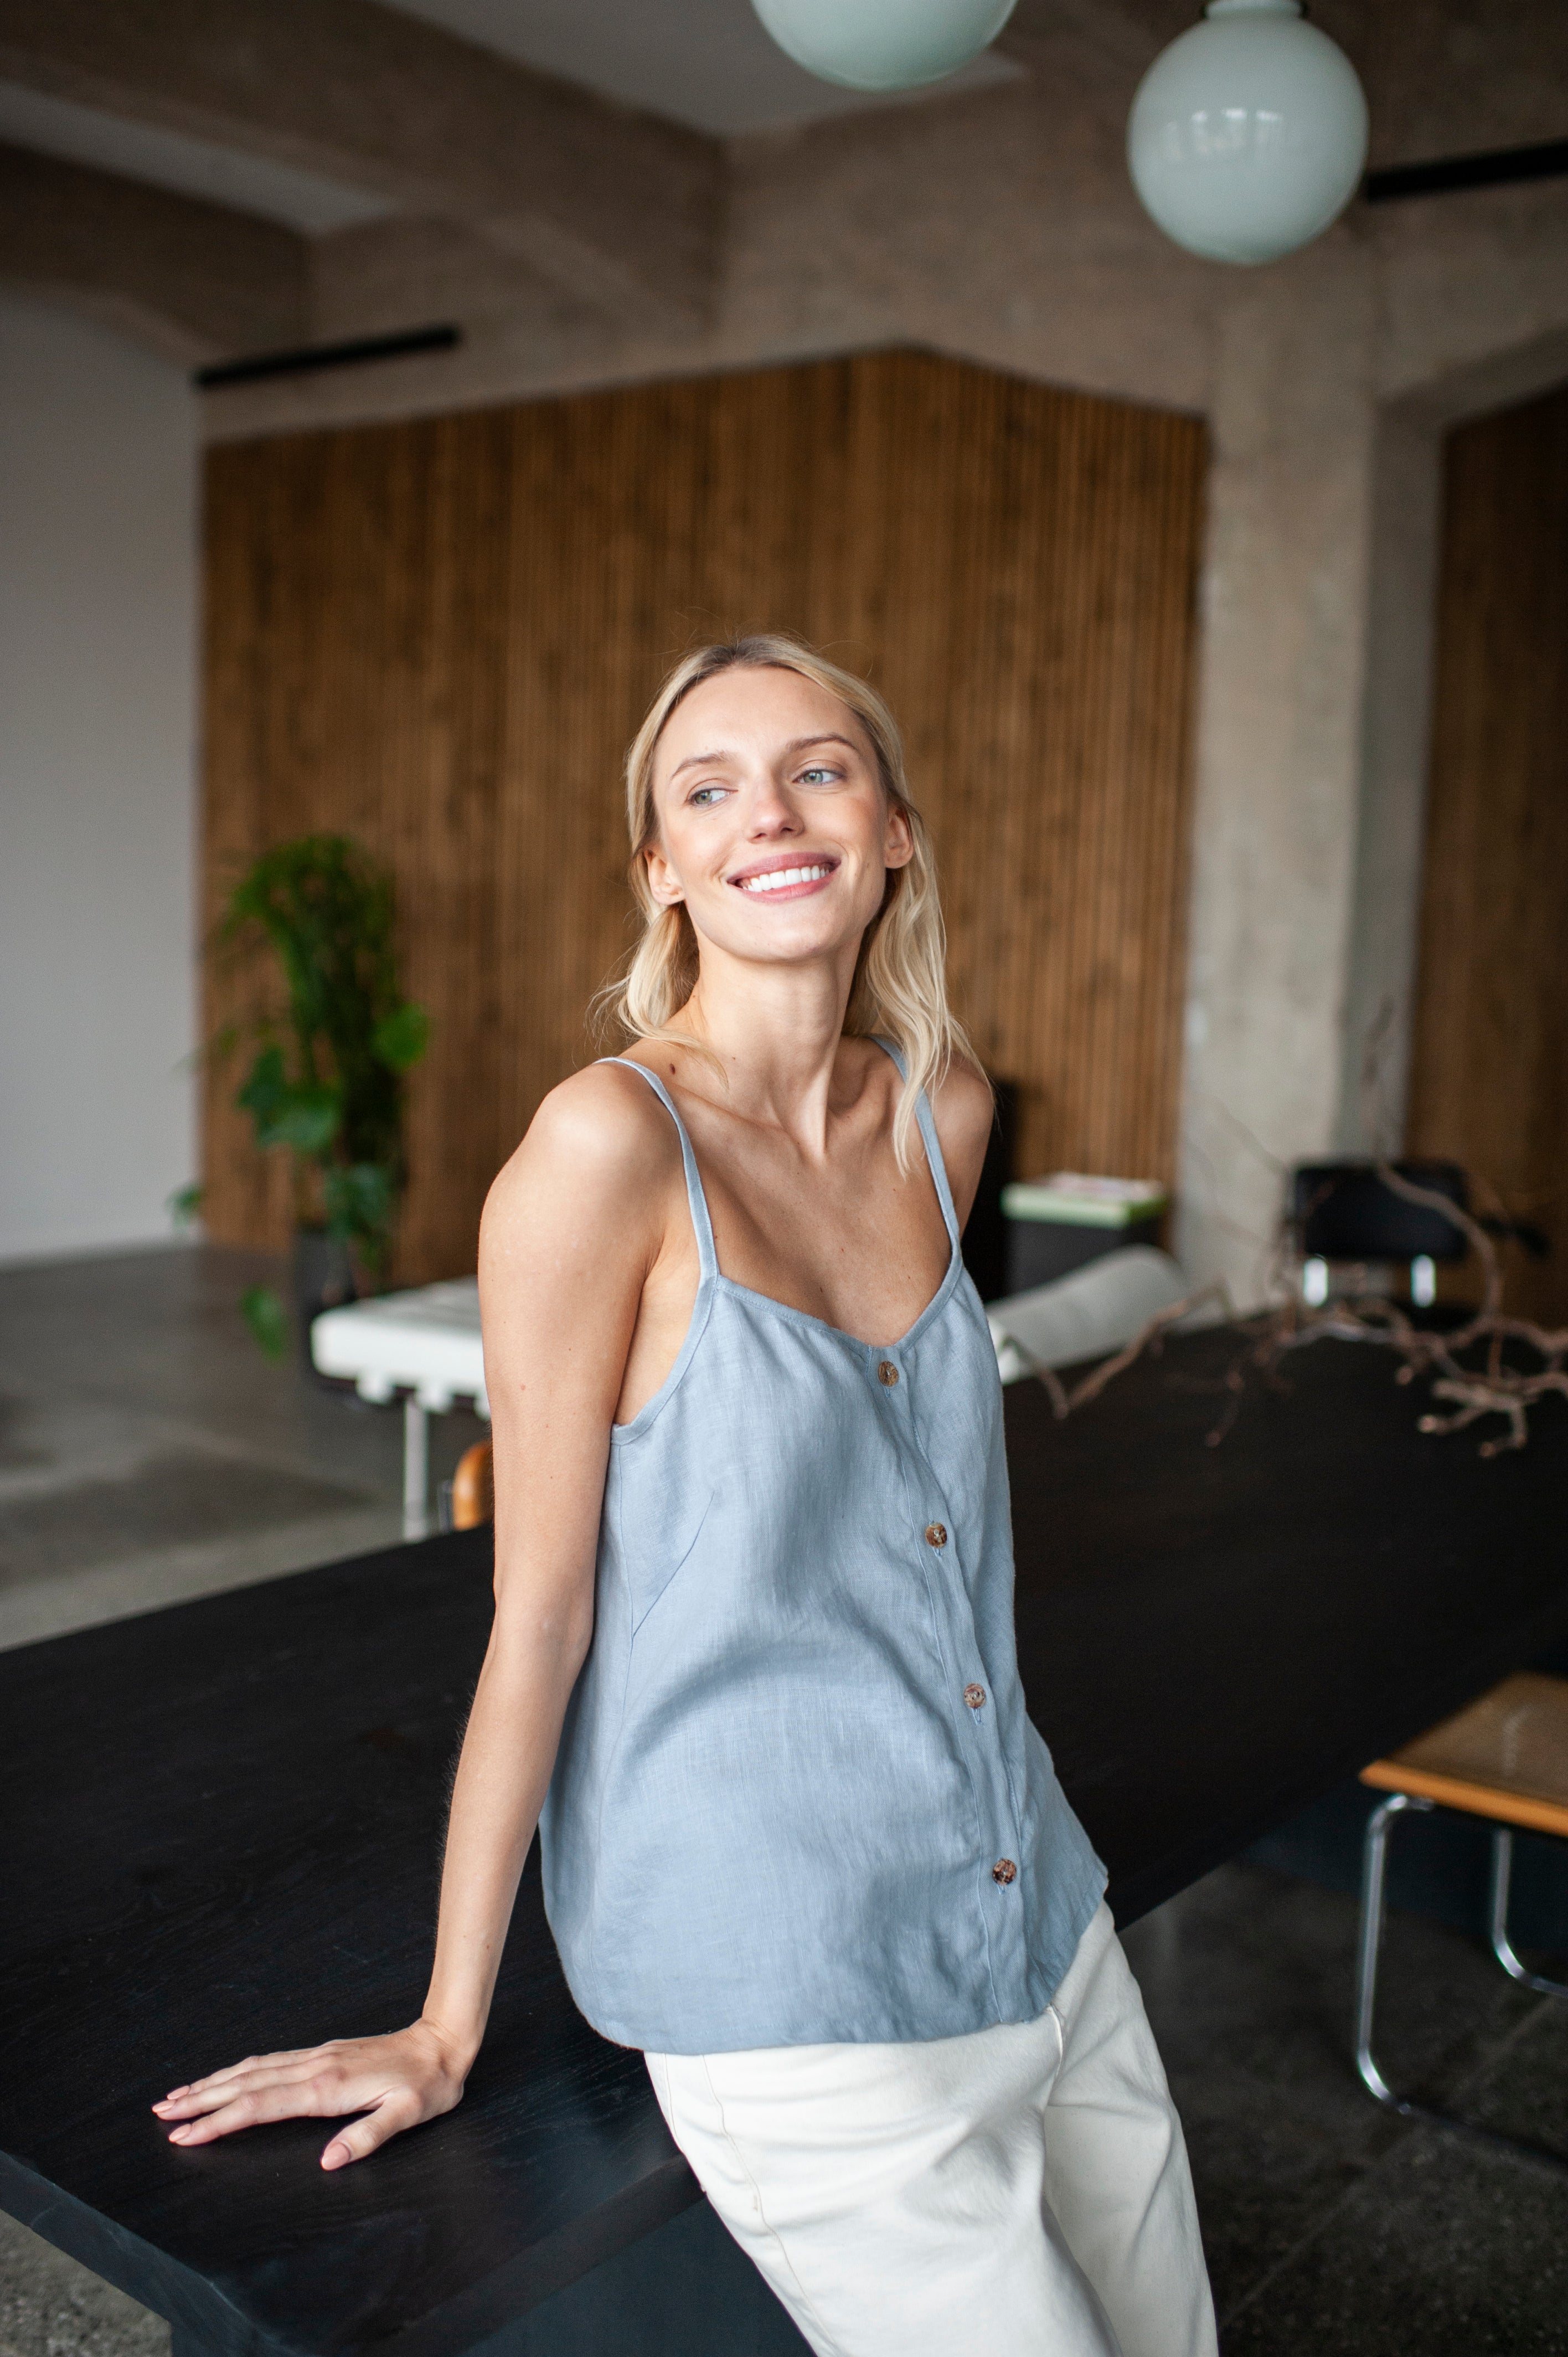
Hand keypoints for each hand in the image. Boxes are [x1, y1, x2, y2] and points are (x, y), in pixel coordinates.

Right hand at [152, 2019, 469, 2168]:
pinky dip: (239, 2070)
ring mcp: (315, 2057)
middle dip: (201, 2099)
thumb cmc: (426, 2085)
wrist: (441, 2043)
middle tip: (161, 2112)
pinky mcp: (320, 2053)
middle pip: (245, 2083)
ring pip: (252, 2069)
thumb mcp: (406, 2116)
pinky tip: (226, 2077)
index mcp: (327, 2088)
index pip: (260, 2105)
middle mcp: (313, 2068)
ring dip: (213, 2081)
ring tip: (178, 2094)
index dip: (220, 2120)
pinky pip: (269, 2061)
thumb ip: (367, 2137)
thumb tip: (328, 2161)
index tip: (185, 2133)